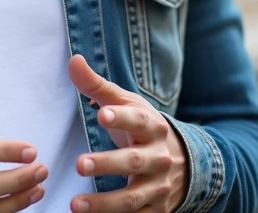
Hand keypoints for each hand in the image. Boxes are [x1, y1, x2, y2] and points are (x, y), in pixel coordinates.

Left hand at [67, 54, 187, 212]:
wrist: (184, 162)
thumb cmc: (143, 127)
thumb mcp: (126, 104)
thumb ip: (97, 86)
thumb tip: (73, 59)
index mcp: (152, 127)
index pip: (138, 120)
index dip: (122, 118)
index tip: (103, 114)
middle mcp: (159, 157)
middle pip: (134, 162)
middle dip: (107, 164)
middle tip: (79, 164)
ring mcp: (158, 186)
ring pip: (133, 197)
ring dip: (105, 203)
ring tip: (75, 204)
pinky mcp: (155, 209)